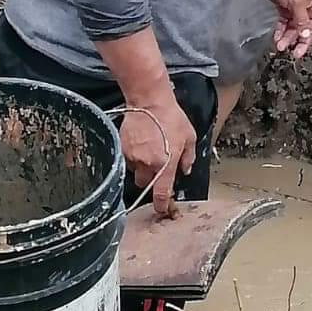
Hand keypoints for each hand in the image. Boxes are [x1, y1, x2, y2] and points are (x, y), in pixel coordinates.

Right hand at [120, 94, 195, 218]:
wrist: (149, 101)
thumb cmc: (171, 117)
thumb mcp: (189, 137)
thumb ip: (188, 157)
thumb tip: (185, 170)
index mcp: (165, 164)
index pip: (161, 192)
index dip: (161, 205)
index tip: (161, 210)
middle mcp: (147, 164)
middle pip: (144, 183)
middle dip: (149, 177)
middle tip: (155, 163)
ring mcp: (133, 156)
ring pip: (134, 170)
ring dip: (140, 165)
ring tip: (148, 147)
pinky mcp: (122, 148)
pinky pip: (126, 158)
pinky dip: (132, 154)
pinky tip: (139, 141)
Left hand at [258, 0, 311, 58]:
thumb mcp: (297, 4)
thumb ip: (302, 21)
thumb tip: (308, 36)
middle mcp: (307, 8)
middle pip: (308, 30)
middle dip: (302, 42)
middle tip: (296, 54)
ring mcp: (295, 9)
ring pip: (295, 29)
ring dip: (288, 38)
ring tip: (280, 46)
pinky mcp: (284, 8)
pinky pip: (284, 24)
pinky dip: (281, 32)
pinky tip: (276, 38)